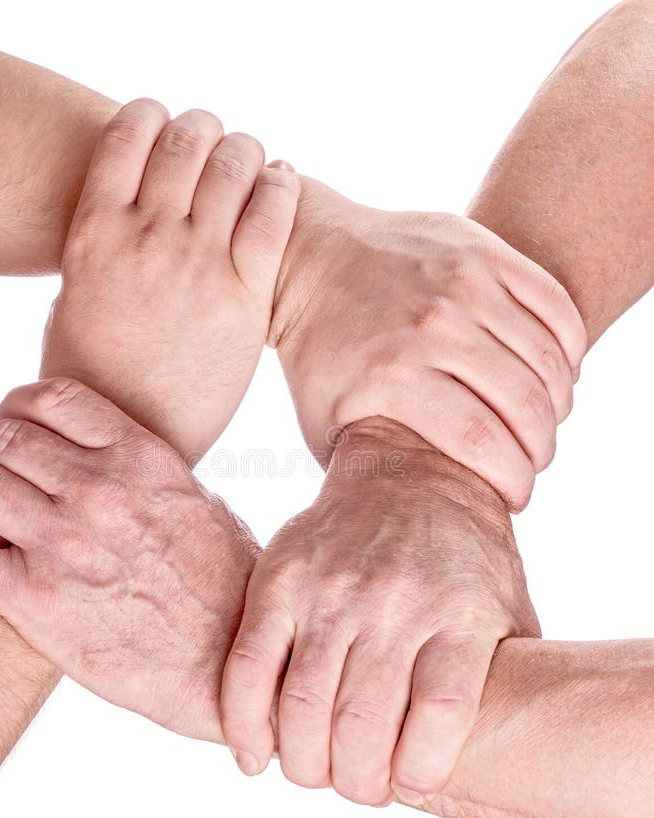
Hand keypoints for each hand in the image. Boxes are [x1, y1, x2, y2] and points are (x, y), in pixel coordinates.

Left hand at [0, 379, 257, 742]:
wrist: (227, 661)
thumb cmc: (225, 585)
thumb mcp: (198, 504)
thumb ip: (144, 475)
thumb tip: (104, 460)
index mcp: (141, 460)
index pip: (51, 398)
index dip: (17, 407)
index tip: (13, 427)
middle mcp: (99, 491)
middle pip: (2, 440)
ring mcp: (64, 544)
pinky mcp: (36, 602)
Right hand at [43, 99, 299, 456]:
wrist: (131, 434)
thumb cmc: (95, 375)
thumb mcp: (71, 301)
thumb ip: (99, 251)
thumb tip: (122, 222)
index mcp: (94, 232)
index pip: (128, 132)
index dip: (153, 116)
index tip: (165, 126)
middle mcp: (147, 236)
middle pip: (187, 139)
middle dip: (203, 130)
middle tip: (213, 144)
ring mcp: (197, 263)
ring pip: (233, 164)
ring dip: (243, 150)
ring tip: (247, 161)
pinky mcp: (243, 296)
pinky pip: (272, 214)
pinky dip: (279, 184)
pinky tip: (279, 182)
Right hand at [220, 417, 538, 803]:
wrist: (410, 471)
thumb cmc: (463, 557)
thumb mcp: (509, 609)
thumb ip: (508, 677)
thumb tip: (506, 754)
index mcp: (461, 614)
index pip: (441, 715)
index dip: (417, 772)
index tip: (409, 782)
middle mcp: (396, 602)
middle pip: (362, 727)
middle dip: (355, 783)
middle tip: (358, 784)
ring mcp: (332, 589)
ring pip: (301, 708)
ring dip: (304, 764)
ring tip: (315, 768)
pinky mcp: (281, 578)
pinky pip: (247, 666)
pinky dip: (244, 725)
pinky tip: (256, 753)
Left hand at [270, 179, 586, 509]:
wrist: (309, 259)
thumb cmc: (318, 353)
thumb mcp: (322, 421)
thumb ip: (367, 466)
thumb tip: (410, 508)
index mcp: (392, 374)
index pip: (483, 443)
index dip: (514, 479)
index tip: (517, 496)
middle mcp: (432, 325)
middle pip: (525, 403)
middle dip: (542, 448)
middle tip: (534, 462)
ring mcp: (461, 281)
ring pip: (547, 357)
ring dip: (558, 402)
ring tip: (544, 422)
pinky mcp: (481, 249)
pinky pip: (555, 304)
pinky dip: (569, 347)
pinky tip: (556, 374)